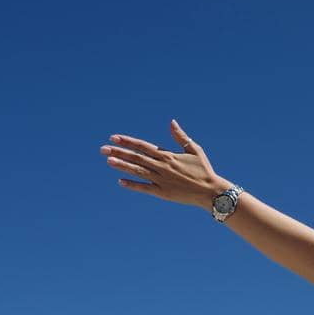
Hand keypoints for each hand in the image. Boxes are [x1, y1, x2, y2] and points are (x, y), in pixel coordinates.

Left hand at [101, 120, 225, 208]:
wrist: (210, 191)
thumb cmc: (204, 169)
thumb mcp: (194, 149)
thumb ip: (180, 136)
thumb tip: (172, 122)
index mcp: (168, 155)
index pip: (143, 146)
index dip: (127, 141)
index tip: (114, 137)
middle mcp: (162, 166)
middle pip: (136, 157)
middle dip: (119, 152)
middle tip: (102, 149)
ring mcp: (161, 180)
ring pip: (137, 171)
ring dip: (122, 165)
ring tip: (108, 160)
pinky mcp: (163, 192)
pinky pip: (144, 187)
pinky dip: (133, 185)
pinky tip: (120, 181)